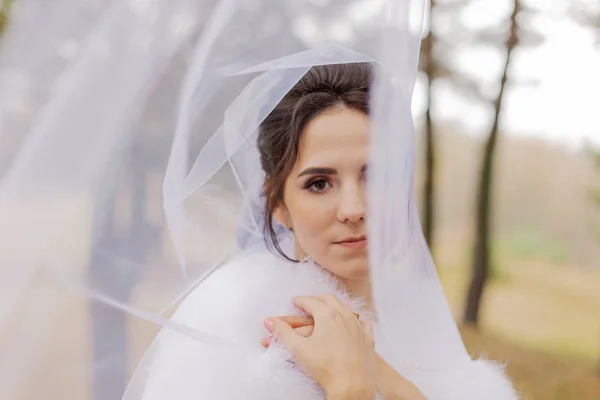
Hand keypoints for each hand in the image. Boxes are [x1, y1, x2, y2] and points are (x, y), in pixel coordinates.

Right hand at [263, 310, 425, 399]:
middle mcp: (344, 315)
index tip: (295, 301)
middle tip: (308, 302)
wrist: (351, 384)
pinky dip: (355, 319)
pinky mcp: (367, 338)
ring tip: (327, 310)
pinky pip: (363, 322)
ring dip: (335, 306)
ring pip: (346, 308)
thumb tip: (270, 322)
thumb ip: (283, 333)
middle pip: (329, 299)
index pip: (310, 302)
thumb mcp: (298, 348)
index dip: (300, 301)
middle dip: (317, 299)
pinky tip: (352, 322)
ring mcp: (358, 326)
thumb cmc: (324, 367)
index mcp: (327, 314)